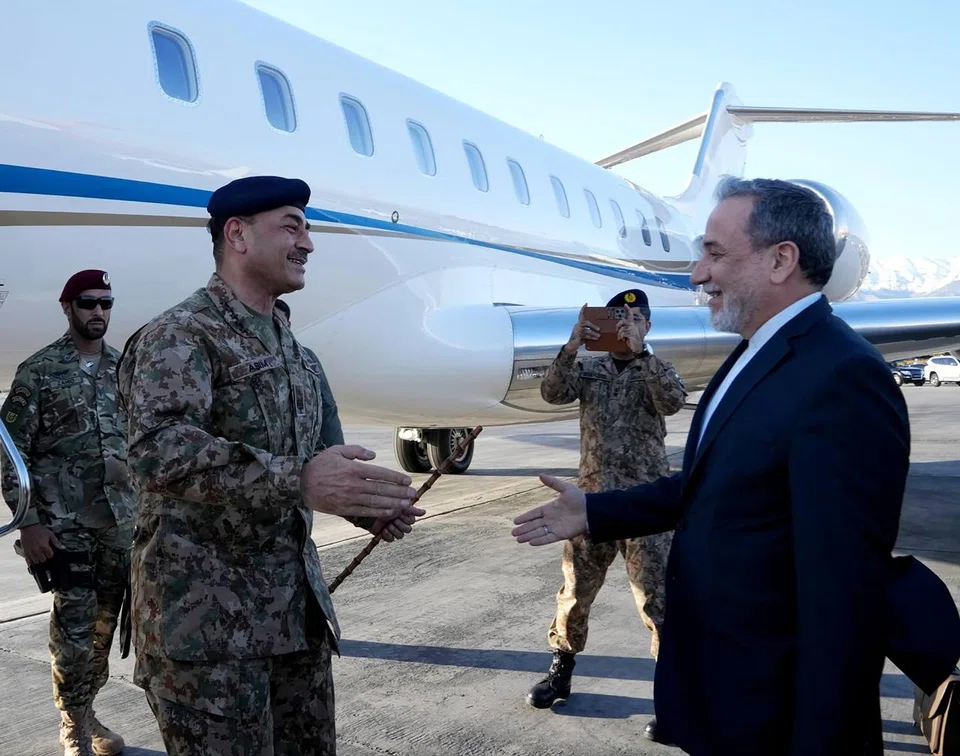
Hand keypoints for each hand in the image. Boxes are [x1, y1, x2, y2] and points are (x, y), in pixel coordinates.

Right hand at [18, 524, 61, 565]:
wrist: (29, 527)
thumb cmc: (40, 530)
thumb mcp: (50, 534)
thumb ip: (56, 542)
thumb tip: (63, 548)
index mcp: (44, 546)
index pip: (50, 555)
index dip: (51, 553)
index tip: (49, 551)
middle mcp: (37, 550)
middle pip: (43, 560)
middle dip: (45, 557)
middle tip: (44, 552)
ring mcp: (30, 552)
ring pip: (36, 561)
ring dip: (38, 559)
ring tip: (39, 554)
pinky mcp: (25, 552)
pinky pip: (28, 560)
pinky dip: (31, 559)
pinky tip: (33, 556)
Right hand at [301, 445, 417, 519]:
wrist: (300, 484)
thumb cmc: (320, 465)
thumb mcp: (336, 450)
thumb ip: (356, 451)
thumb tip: (373, 455)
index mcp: (352, 468)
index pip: (379, 473)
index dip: (395, 478)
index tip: (407, 480)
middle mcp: (353, 484)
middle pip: (381, 489)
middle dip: (399, 492)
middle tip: (412, 494)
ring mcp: (349, 498)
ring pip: (375, 501)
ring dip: (393, 504)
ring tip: (406, 504)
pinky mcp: (344, 508)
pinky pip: (365, 511)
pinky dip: (379, 512)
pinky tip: (390, 512)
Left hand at [371, 505, 425, 542]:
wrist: (368, 510)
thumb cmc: (384, 504)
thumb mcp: (399, 505)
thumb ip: (412, 509)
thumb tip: (424, 512)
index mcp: (405, 515)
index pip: (411, 521)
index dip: (406, 519)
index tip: (400, 514)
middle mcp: (401, 523)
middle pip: (407, 530)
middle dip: (400, 525)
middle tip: (393, 520)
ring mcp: (393, 529)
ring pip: (400, 536)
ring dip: (394, 530)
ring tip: (388, 525)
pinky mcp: (385, 535)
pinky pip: (391, 540)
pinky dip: (388, 535)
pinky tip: (384, 530)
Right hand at [511, 474, 587, 544]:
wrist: (591, 511)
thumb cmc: (579, 498)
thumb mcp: (565, 488)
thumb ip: (553, 482)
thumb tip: (540, 474)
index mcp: (549, 508)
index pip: (534, 514)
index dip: (525, 517)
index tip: (515, 521)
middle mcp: (550, 519)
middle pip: (534, 525)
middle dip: (523, 529)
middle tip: (513, 533)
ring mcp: (555, 527)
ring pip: (538, 532)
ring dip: (528, 536)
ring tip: (518, 540)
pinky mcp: (561, 534)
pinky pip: (548, 538)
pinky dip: (540, 541)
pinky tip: (530, 542)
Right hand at [564, 304, 600, 353]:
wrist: (571, 347)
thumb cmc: (578, 339)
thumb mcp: (583, 334)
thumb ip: (588, 330)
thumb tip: (598, 330)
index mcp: (578, 324)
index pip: (580, 315)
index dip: (583, 309)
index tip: (586, 304)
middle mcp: (577, 326)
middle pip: (585, 322)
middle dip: (593, 325)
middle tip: (599, 329)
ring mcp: (576, 331)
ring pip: (586, 330)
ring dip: (593, 333)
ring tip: (599, 336)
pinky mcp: (577, 336)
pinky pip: (585, 336)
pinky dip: (591, 337)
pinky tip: (595, 339)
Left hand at [616, 304, 646, 352]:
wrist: (638, 347)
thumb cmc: (638, 339)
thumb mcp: (641, 332)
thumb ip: (645, 326)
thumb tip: (649, 322)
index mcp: (633, 324)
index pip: (630, 315)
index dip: (628, 309)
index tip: (625, 305)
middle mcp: (632, 325)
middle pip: (623, 321)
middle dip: (618, 325)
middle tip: (617, 329)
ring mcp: (631, 329)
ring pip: (621, 329)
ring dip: (620, 335)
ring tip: (623, 338)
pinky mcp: (629, 334)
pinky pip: (622, 334)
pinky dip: (621, 338)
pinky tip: (624, 340)